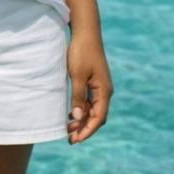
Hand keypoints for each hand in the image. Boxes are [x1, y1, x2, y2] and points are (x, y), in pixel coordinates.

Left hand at [65, 29, 112, 143]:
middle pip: (97, 116)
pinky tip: (71, 115)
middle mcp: (105, 91)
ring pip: (93, 110)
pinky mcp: (94, 82)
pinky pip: (90, 101)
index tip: (75, 140)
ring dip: (82, 121)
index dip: (87, 130)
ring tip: (68, 130)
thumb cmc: (81, 52)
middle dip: (84, 129)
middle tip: (70, 139)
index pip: (98, 117)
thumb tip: (77, 117)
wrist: (85, 33)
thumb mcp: (77, 75)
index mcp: (104, 91)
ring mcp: (100, 86)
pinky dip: (82, 110)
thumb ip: (78, 97)